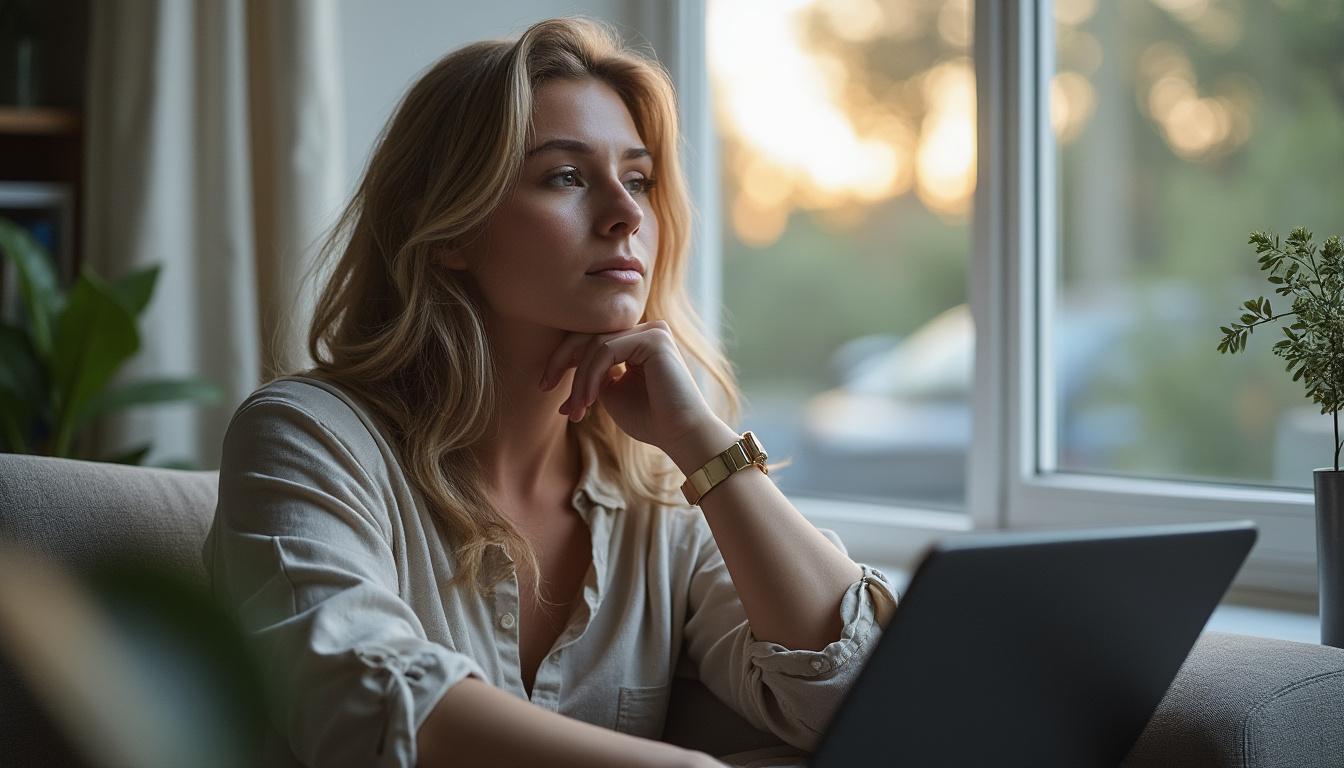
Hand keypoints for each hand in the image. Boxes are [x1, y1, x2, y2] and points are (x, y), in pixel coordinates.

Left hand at [540, 320, 729, 459]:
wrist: (681, 435)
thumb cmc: (650, 420)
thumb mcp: (611, 394)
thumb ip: (592, 376)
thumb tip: (557, 373)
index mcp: (637, 341)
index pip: (592, 339)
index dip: (565, 359)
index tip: (546, 386)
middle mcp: (647, 330)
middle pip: (590, 334)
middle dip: (562, 361)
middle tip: (544, 386)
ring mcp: (652, 330)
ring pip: (595, 344)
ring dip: (579, 379)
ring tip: (576, 408)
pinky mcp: (654, 338)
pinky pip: (606, 350)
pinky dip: (590, 376)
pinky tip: (587, 400)